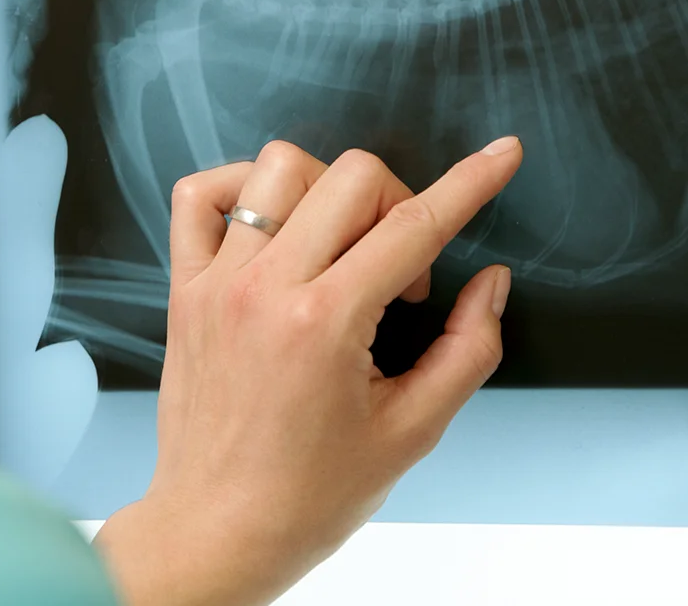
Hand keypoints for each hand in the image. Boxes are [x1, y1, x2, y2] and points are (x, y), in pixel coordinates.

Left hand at [92, 137, 522, 605]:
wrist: (218, 532)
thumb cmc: (310, 495)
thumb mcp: (414, 432)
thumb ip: (466, 349)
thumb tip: (489, 283)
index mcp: (325, 324)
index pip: (415, 225)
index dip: (471, 183)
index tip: (502, 156)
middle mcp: (265, 289)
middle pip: (353, 178)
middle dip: (401, 205)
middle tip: (402, 274)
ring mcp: (218, 283)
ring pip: (280, 168)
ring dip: (329, 191)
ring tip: (342, 249)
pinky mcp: (184, 289)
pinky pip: (201, 195)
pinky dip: (243, 188)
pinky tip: (277, 227)